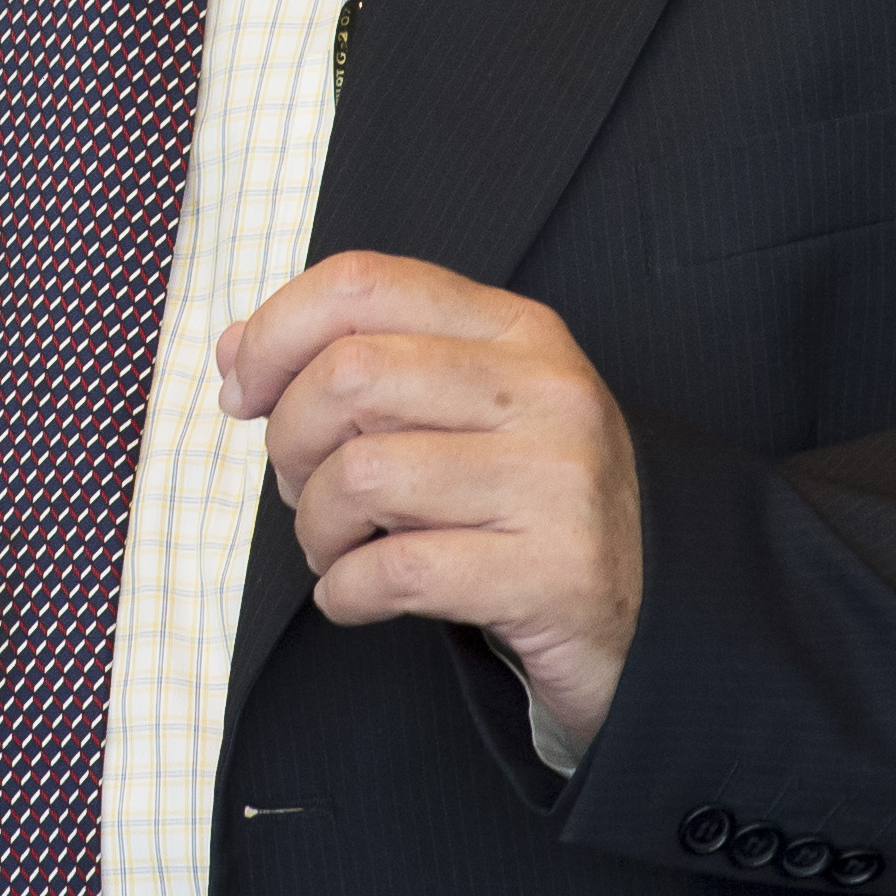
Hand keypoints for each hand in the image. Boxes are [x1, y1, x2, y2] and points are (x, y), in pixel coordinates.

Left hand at [215, 251, 643, 753]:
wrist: (661, 612)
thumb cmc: (527, 501)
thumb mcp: (459, 408)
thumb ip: (356, 363)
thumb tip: (235, 351)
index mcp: (516, 329)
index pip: (361, 283)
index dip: (275, 333)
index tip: (243, 392)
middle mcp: (545, 390)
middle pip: (349, 375)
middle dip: (290, 441)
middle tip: (301, 487)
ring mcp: (559, 481)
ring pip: (364, 475)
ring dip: (316, 527)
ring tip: (335, 548)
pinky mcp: (557, 573)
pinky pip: (398, 572)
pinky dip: (344, 592)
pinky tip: (355, 596)